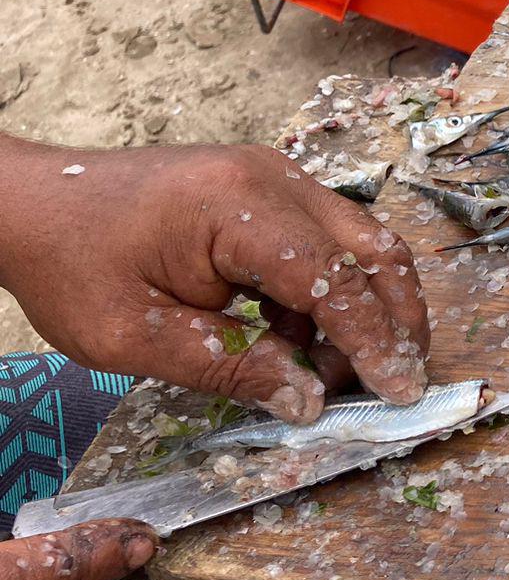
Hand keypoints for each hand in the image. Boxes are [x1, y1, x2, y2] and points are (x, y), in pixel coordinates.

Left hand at [0, 138, 428, 421]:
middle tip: (400, 380)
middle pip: (374, 249)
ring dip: (368, 309)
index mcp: (237, 208)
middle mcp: (272, 179)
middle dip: (398, 319)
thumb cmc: (70, 264)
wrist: (31, 203)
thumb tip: (309, 402)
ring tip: (338, 372)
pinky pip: (328, 241)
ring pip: (362, 243)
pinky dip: (333, 293)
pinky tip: (302, 340)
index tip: (399, 391)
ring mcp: (276, 178)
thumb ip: (230, 367)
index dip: (374, 339)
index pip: (335, 278)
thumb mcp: (137, 337)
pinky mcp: (270, 190)